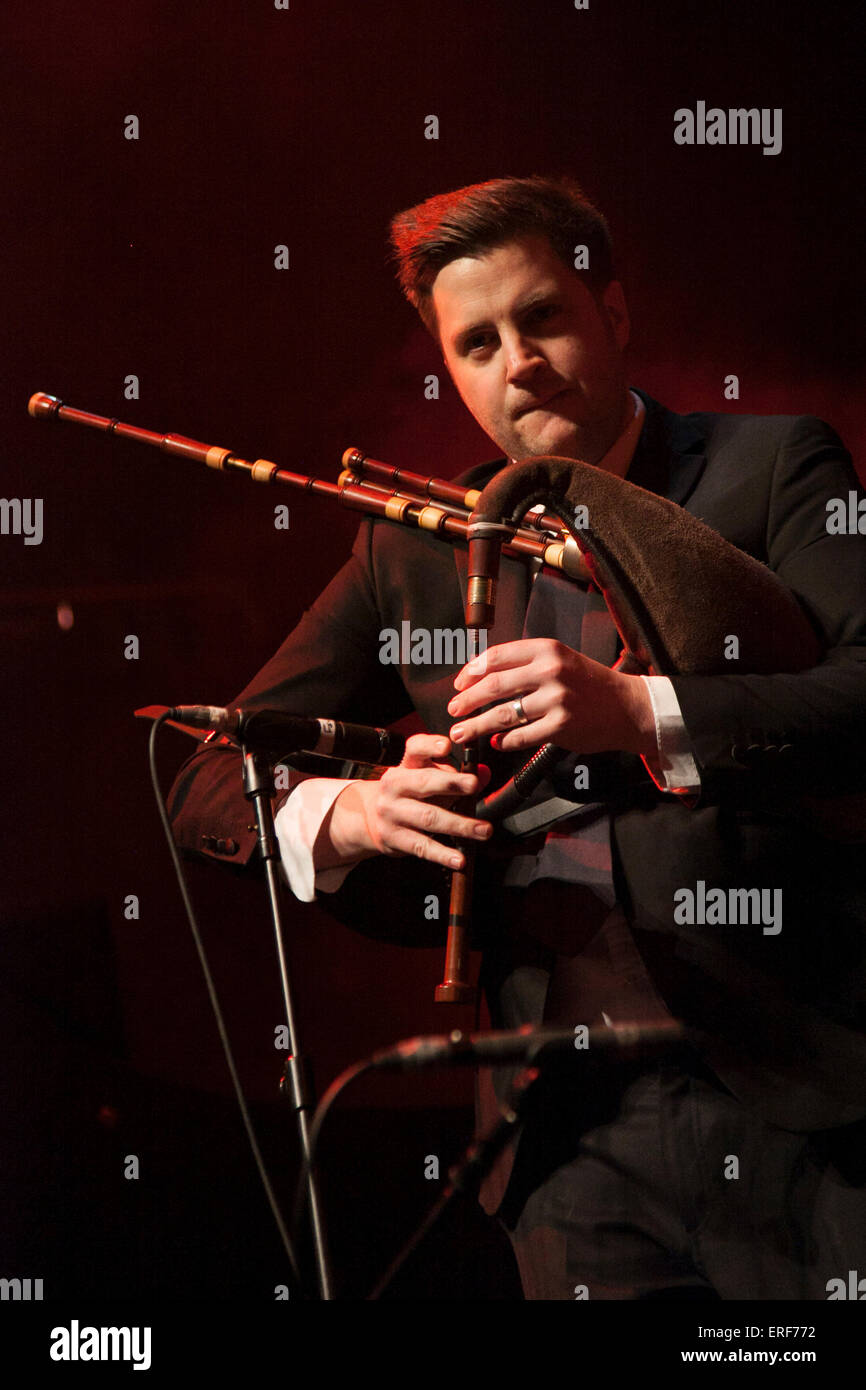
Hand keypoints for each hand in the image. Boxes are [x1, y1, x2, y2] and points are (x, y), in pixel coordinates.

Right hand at [324, 733, 491, 872]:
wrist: (369, 819)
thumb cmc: (409, 795)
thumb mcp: (428, 779)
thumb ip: (458, 776)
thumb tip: (484, 774)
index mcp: (405, 766)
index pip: (414, 749)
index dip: (430, 746)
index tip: (447, 745)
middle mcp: (394, 786)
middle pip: (423, 782)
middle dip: (450, 783)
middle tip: (474, 785)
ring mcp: (392, 813)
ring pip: (428, 817)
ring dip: (459, 824)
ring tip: (483, 830)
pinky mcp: (393, 838)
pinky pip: (422, 846)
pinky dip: (443, 854)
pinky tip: (459, 859)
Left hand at [447, 638, 655, 756]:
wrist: (627, 707)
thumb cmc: (589, 683)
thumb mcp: (560, 660)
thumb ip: (526, 664)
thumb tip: (481, 675)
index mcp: (546, 650)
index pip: (496, 657)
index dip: (471, 672)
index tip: (458, 684)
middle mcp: (550, 672)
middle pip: (493, 686)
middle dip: (466, 701)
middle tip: (453, 710)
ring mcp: (556, 700)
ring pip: (501, 715)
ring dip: (476, 726)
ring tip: (461, 733)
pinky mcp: (560, 727)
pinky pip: (520, 736)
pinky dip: (503, 741)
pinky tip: (496, 743)